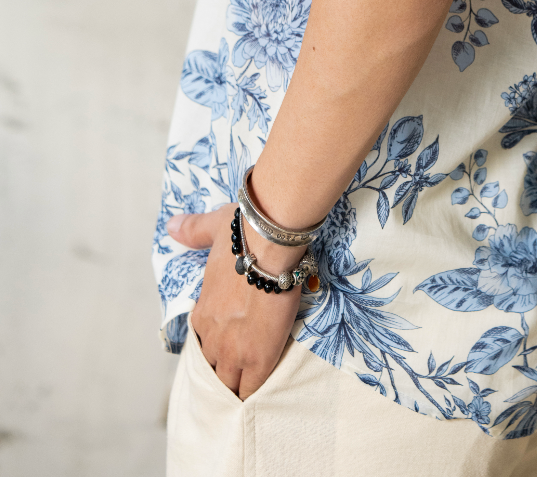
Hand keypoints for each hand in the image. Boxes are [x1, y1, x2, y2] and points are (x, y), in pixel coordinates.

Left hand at [167, 206, 302, 397]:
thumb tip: (171, 227)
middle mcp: (213, 335)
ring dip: (234, 389)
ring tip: (242, 399)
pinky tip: (256, 404)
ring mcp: (234, 350)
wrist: (268, 244)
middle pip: (213, 368)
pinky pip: (250, 389)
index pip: (203, 341)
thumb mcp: (213, 228)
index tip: (225, 349)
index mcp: (203, 311)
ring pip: (227, 384)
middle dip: (221, 374)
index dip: (215, 347)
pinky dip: (251, 397)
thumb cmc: (243, 234)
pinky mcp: (258, 358)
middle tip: (233, 380)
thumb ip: (193, 230)